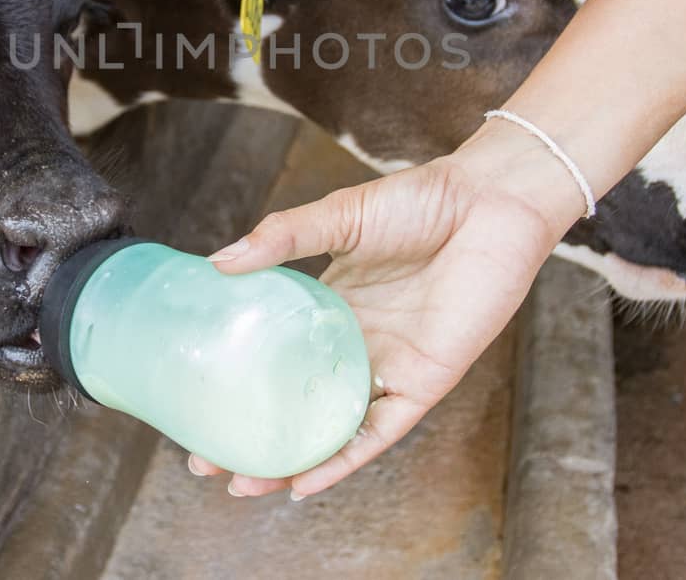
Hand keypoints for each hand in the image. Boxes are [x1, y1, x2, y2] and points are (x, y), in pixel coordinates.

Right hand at [191, 121, 585, 498]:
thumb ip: (282, 239)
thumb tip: (217, 264)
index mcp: (334, 306)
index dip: (240, 382)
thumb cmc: (422, 201)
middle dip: (255, 434)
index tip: (195, 404)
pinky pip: (379, 431)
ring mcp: (390, 365)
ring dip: (291, 460)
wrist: (489, 202)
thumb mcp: (339, 216)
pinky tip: (305, 482)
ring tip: (242, 484)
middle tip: (204, 461)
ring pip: (333, 428)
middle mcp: (359, 343)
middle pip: (299, 401)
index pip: (279, 355)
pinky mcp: (424, 381)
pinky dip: (344, 459)